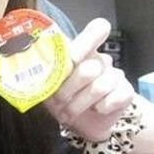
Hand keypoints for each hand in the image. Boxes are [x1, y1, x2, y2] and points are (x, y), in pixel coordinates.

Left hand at [44, 18, 134, 141]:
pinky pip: (113, 99)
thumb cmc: (64, 99)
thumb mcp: (49, 86)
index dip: (87, 41)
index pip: (98, 29)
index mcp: (83, 51)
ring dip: (79, 104)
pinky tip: (95, 110)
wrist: (85, 124)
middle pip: (90, 67)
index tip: (72, 58)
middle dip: (69, 89)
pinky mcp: (126, 92)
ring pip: (99, 86)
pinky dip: (100, 109)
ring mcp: (116, 75)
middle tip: (58, 102)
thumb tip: (27, 65)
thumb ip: (43, 73)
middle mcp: (100, 60)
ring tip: (69, 112)